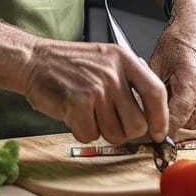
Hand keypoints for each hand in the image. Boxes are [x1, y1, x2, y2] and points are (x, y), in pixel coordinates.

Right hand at [22, 38, 168, 144]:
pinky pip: (91, 136)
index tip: (158, 132)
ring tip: (88, 112)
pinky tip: (74, 114)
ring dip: (101, 131)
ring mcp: (95, 89)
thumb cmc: (69, 63)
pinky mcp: (76, 104)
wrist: (34, 60)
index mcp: (123, 59)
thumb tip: (154, 117)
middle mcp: (112, 73)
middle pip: (138, 124)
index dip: (161, 118)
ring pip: (115, 135)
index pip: (156, 92)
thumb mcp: (106, 59)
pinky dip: (82, 131)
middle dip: (127, 132)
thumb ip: (130, 82)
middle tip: (111, 123)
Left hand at [149, 0, 195, 135]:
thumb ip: (151, 90)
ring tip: (174, 98)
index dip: (164, 129)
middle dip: (173, 120)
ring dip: (185, 117)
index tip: (153, 136)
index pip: (178, 116)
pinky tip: (186, 96)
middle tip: (158, 111)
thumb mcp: (156, 62)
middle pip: (189, 122)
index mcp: (192, 78)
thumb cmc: (179, 37)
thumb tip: (141, 112)